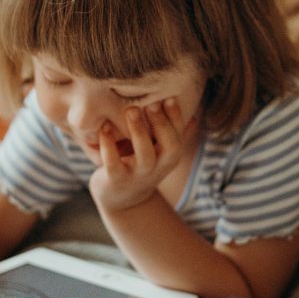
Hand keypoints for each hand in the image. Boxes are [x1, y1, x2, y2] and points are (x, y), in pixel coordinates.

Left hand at [88, 98, 194, 212]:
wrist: (124, 200)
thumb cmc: (142, 167)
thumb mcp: (160, 153)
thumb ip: (174, 135)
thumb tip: (194, 117)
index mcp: (170, 156)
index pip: (179, 135)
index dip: (176, 117)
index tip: (169, 97)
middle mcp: (158, 166)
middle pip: (170, 146)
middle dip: (162, 124)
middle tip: (151, 104)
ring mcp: (138, 174)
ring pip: (145, 156)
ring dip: (139, 132)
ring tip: (131, 110)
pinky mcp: (116, 180)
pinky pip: (113, 164)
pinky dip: (108, 145)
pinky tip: (104, 128)